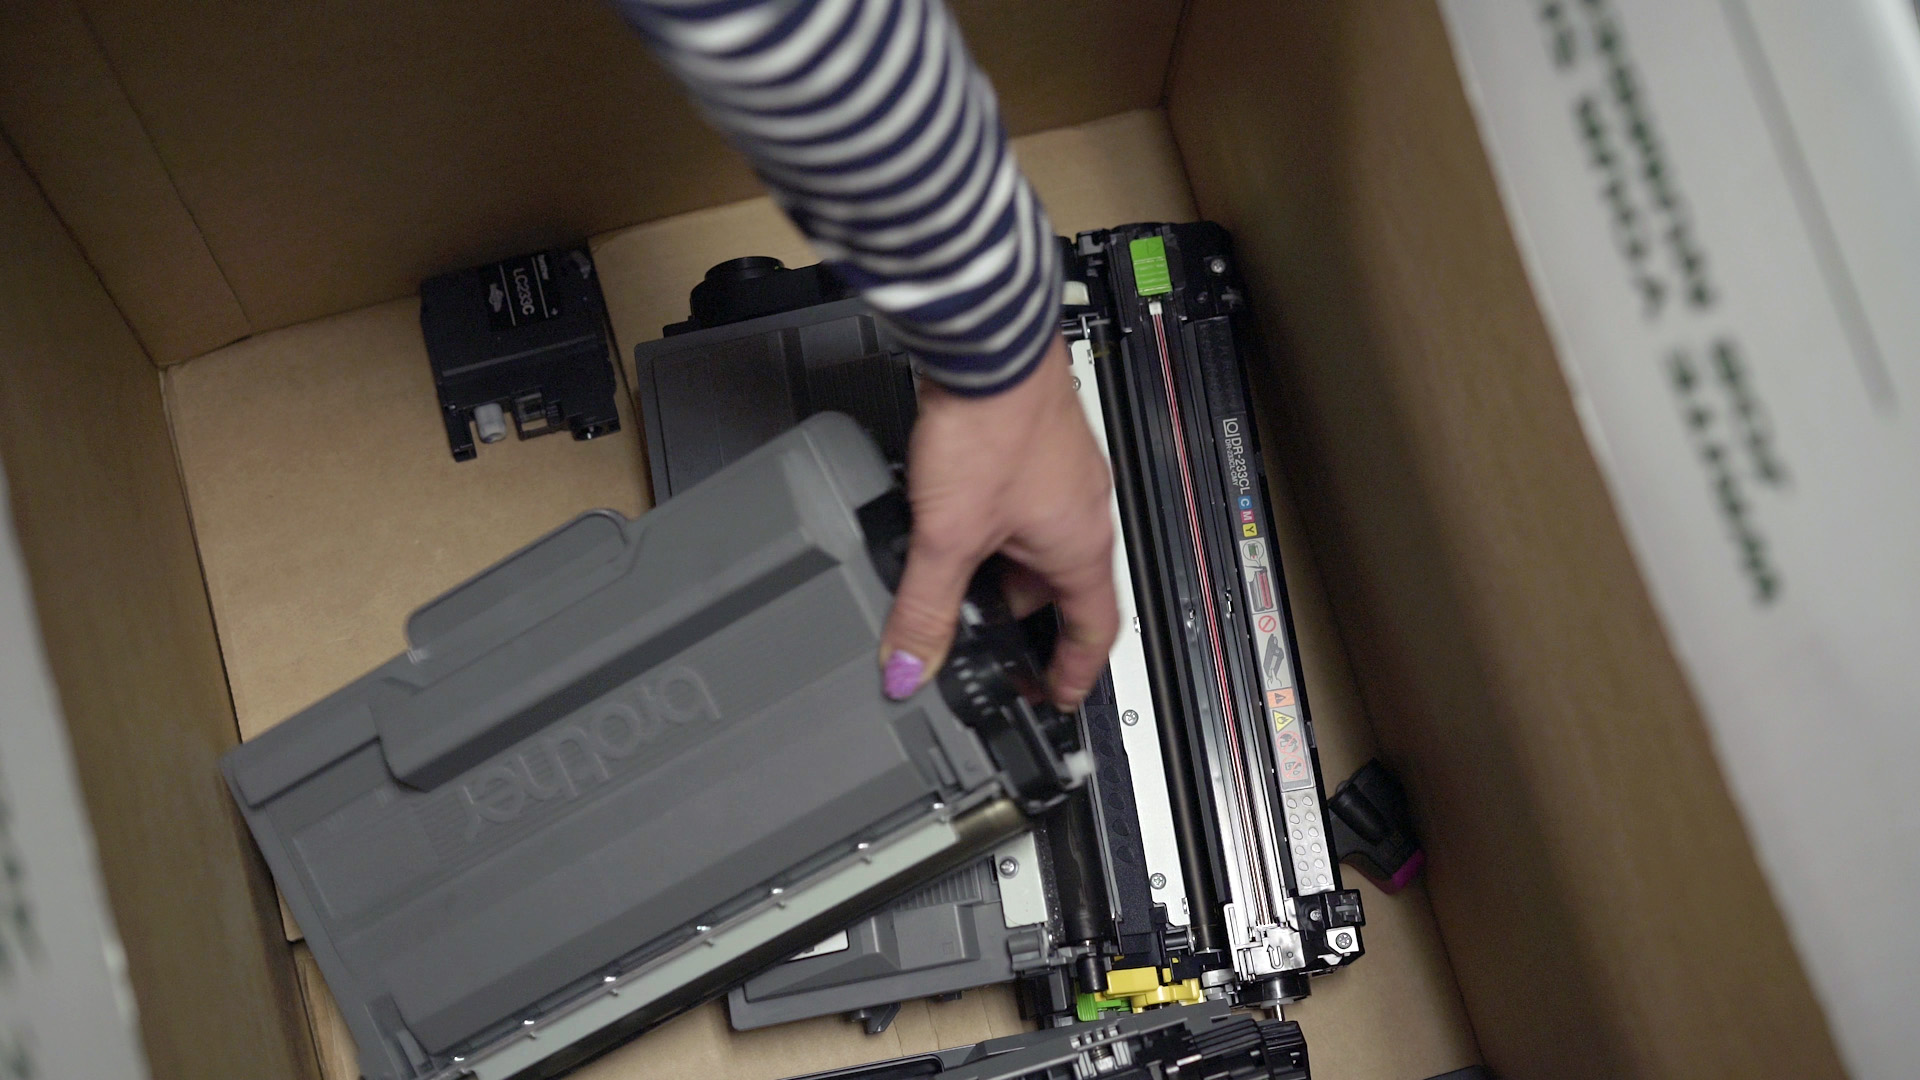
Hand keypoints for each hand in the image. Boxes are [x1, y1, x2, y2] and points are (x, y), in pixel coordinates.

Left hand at [879, 334, 1118, 709]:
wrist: (989, 346)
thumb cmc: (993, 427)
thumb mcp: (947, 536)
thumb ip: (925, 608)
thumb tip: (908, 666)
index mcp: (1081, 546)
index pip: (1094, 631)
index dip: (1073, 671)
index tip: (1057, 695)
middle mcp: (1083, 511)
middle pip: (1056, 586)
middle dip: (1014, 613)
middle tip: (974, 632)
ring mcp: (1063, 474)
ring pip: (1035, 541)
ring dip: (998, 563)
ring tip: (947, 568)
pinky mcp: (1035, 444)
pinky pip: (1020, 503)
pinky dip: (990, 523)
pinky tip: (948, 512)